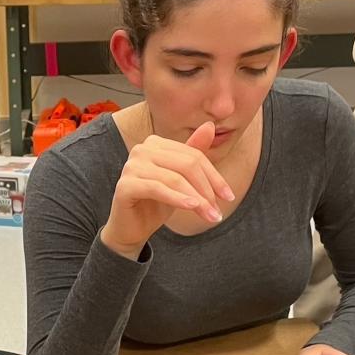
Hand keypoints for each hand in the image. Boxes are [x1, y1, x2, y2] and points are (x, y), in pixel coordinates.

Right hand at [100, 122, 234, 259]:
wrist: (131, 228)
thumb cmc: (157, 203)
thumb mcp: (181, 180)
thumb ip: (193, 155)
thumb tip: (210, 125)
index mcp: (156, 143)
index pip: (194, 156)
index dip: (215, 177)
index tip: (229, 197)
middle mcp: (142, 149)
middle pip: (187, 165)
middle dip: (207, 190)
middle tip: (218, 212)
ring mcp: (131, 166)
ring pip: (175, 179)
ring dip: (197, 200)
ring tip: (210, 216)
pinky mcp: (125, 185)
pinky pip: (158, 189)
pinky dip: (178, 199)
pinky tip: (192, 208)